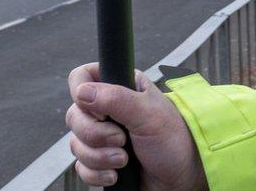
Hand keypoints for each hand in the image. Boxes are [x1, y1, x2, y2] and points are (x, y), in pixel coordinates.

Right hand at [67, 64, 206, 190]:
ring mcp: (102, 136)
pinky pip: (81, 167)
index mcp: (119, 86)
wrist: (182, 178)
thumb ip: (116, 98)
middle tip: (121, 139)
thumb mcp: (148, 114)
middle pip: (74, 115)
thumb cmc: (174, 140)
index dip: (82, 94)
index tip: (101, 111)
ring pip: (75, 144)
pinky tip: (117, 173)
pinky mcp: (100, 161)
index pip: (81, 77)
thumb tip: (82, 91)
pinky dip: (97, 173)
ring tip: (125, 159)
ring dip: (99, 157)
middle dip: (96, 135)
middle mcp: (107, 109)